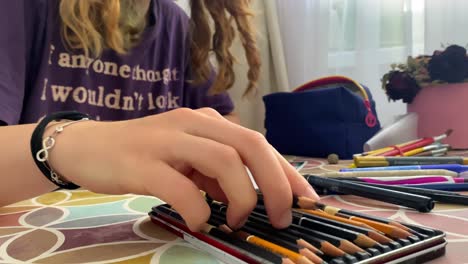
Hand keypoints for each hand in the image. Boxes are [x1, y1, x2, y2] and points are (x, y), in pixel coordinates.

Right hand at [49, 108, 318, 230]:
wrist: (87, 146)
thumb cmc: (142, 155)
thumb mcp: (186, 159)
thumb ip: (215, 173)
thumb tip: (246, 198)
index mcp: (208, 123)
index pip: (259, 143)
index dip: (288, 172)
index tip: (307, 200)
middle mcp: (194, 124)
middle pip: (250, 146)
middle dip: (275, 183)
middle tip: (282, 216)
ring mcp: (168, 140)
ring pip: (223, 160)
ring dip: (241, 197)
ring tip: (236, 221)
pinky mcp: (142, 162)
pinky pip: (181, 187)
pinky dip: (197, 209)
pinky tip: (197, 222)